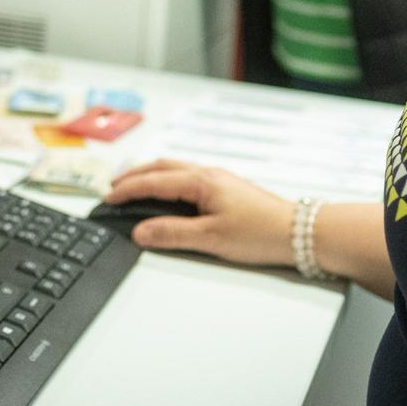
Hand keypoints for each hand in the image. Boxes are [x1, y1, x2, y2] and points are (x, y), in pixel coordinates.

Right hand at [104, 160, 292, 264]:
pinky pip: (188, 177)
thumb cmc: (260, 233)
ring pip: (175, 169)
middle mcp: (208, 174)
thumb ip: (172, 234)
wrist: (298, 232)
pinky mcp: (227, 188)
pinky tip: (168, 192)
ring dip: (151, 175)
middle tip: (112, 187)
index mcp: (201, 181)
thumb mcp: (210, 238)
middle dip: (134, 175)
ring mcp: (219, 179)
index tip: (108, 197)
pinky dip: (168, 180)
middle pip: (161, 167)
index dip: (127, 189)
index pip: (153, 181)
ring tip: (134, 186)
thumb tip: (141, 231)